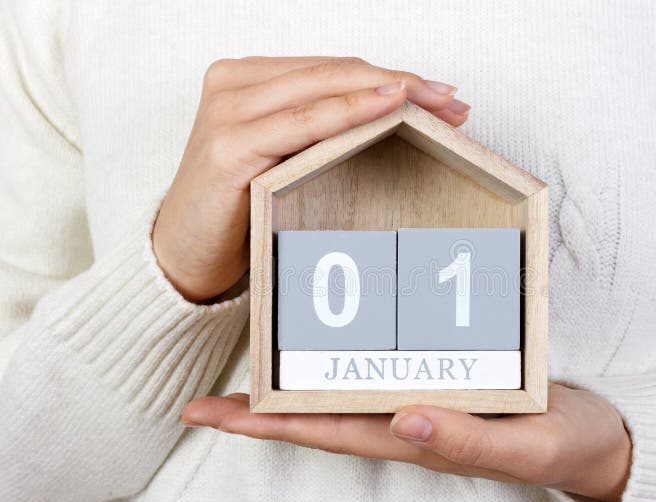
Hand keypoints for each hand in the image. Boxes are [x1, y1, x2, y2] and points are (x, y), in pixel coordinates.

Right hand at [153, 56, 468, 301]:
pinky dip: (350, 112)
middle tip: (450, 99)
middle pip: (334, 71)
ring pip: (323, 88)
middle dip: (400, 82)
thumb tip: (392, 117)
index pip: (331, 68)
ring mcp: (229, 111)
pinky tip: (387, 106)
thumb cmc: (237, 209)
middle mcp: (235, 85)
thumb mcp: (283, 157)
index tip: (438, 94)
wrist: (183, 257)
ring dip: (387, 92)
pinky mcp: (229, 146)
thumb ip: (320, 130)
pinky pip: (304, 123)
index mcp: (247, 80)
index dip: (388, 76)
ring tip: (435, 104)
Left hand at [182, 384, 631, 501]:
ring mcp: (422, 397)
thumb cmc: (564, 444)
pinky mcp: (443, 376)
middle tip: (203, 394)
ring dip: (296, 375)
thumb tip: (404, 418)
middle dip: (261, 407)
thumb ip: (468, 439)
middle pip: (320, 411)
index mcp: (417, 436)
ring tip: (252, 354)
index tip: (212, 415)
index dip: (268, 424)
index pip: (328, 430)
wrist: (598, 438)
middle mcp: (407, 418)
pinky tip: (334, 329)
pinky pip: (383, 364)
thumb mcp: (526, 444)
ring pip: (345, 387)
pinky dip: (348, 351)